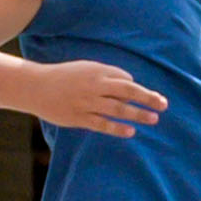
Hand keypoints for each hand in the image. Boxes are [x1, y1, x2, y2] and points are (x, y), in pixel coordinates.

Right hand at [36, 59, 168, 136]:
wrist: (35, 86)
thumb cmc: (64, 77)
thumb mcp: (86, 68)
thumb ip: (106, 75)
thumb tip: (129, 82)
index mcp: (97, 72)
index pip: (125, 80)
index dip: (139, 90)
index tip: (153, 98)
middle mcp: (94, 86)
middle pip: (126, 92)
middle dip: (147, 98)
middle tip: (164, 104)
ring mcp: (86, 102)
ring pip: (117, 109)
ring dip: (137, 114)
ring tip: (153, 118)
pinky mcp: (78, 118)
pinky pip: (101, 124)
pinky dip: (117, 128)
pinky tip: (131, 131)